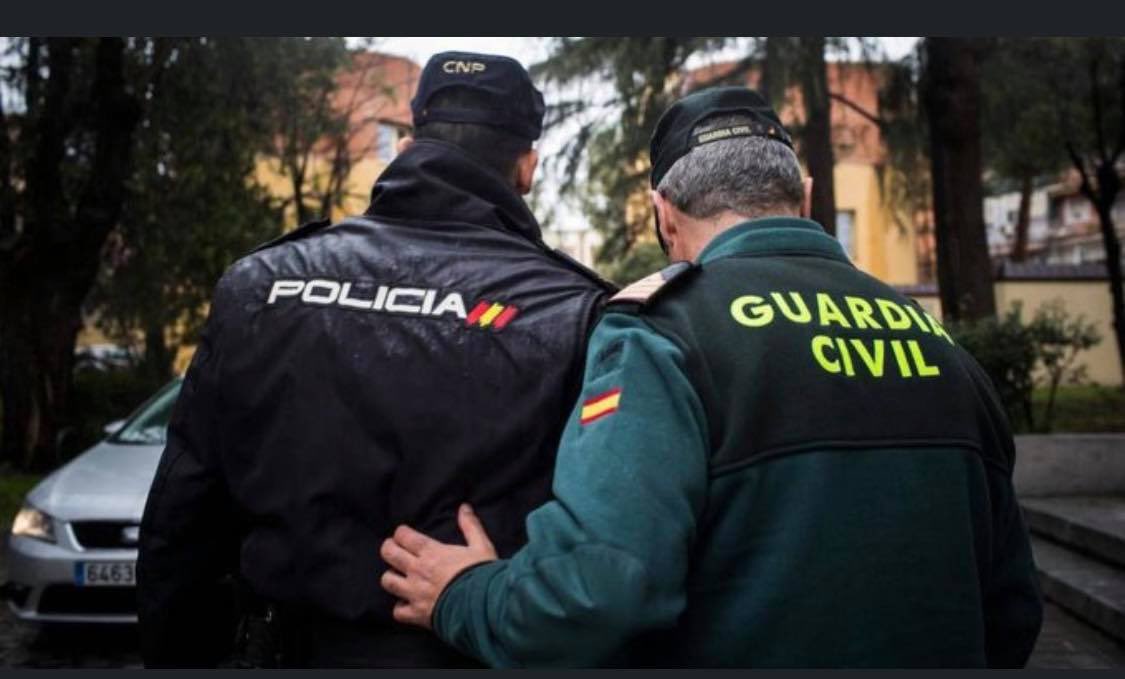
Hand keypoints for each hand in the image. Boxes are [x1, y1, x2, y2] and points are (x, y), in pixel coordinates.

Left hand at [380, 503, 497, 628]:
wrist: (483, 607)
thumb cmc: (482, 575)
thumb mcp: (481, 546)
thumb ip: (470, 526)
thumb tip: (464, 507)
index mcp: (431, 553)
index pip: (404, 537)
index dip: (401, 533)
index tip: (403, 534)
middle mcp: (418, 571)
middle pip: (389, 554)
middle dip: (388, 548)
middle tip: (392, 548)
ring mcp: (414, 593)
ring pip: (388, 581)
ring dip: (391, 577)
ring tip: (397, 575)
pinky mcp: (417, 614)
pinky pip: (398, 611)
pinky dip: (400, 607)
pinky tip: (406, 603)